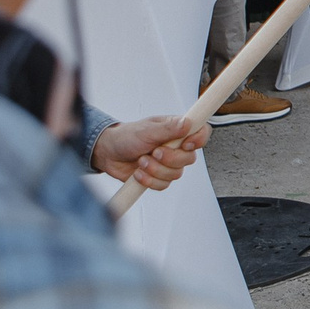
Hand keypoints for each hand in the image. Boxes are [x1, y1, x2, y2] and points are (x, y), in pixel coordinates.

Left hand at [91, 114, 209, 190]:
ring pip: (176, 174)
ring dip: (155, 170)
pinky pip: (164, 185)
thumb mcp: (147, 130)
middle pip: (190, 159)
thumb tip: (188, 123)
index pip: (200, 133)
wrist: (109, 154)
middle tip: (154, 152)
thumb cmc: (126, 137)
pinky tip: (139, 173)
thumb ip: (169, 128)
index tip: (186, 145)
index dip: (198, 140)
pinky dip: (149, 181)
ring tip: (141, 161)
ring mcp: (168, 163)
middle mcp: (175, 146)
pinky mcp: (159, 177)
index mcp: (176, 130)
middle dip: (170, 159)